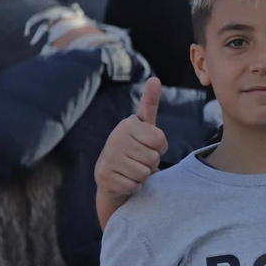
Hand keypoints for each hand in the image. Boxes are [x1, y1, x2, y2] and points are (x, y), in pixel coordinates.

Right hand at [94, 77, 166, 228]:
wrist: (111, 175)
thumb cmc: (133, 147)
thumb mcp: (143, 126)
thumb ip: (150, 104)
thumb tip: (155, 79)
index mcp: (127, 124)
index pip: (160, 140)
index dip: (160, 148)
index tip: (148, 146)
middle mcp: (115, 138)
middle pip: (153, 158)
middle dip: (151, 164)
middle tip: (138, 160)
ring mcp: (108, 157)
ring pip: (144, 173)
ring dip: (142, 176)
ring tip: (131, 169)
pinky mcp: (104, 177)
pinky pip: (134, 185)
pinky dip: (133, 186)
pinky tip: (125, 179)